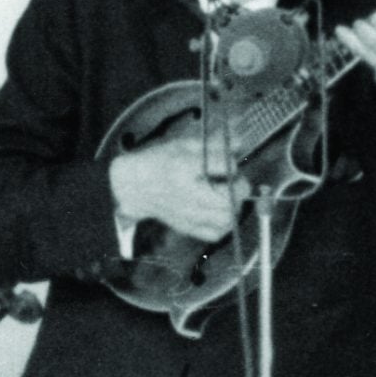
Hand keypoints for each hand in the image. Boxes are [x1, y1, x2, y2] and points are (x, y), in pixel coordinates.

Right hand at [109, 126, 238, 244]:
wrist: (134, 185)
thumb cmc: (160, 161)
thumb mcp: (185, 144)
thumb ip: (214, 144)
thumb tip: (240, 143)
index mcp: (184, 167)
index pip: (224, 166)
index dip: (232, 164)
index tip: (228, 162)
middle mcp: (185, 193)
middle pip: (229, 199)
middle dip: (240, 188)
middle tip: (236, 181)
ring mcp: (186, 214)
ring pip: (226, 219)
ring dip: (235, 207)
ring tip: (229, 196)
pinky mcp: (185, 227)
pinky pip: (215, 233)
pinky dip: (225, 224)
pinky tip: (221, 211)